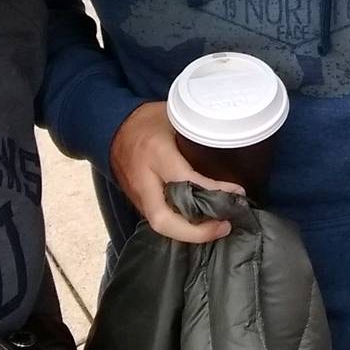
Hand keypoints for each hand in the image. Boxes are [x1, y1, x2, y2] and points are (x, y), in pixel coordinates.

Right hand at [110, 101, 244, 242]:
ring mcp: (137, 195)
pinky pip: (159, 220)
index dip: (212, 191)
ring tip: (218, 227)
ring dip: (189, 233)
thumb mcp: (173, 117)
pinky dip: (180, 226)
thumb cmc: (147, 119)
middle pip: (163, 220)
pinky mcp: (137, 202)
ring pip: (160, 225)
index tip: (237, 193)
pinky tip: (200, 222)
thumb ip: (194, 133)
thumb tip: (227, 144)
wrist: (112, 126)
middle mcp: (144, 181)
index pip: (185, 180)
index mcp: (155, 154)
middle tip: (224, 226)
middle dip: (195, 232)